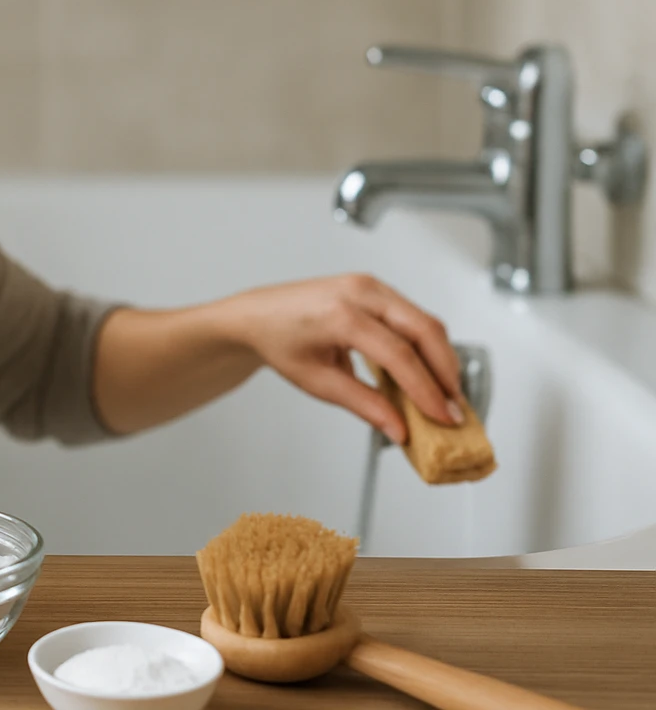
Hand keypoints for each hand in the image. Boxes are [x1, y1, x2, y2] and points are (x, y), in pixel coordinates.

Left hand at [218, 273, 463, 443]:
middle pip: (423, 330)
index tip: (444, 417)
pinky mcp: (374, 288)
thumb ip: (363, 405)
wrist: (258, 314)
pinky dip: (427, 344)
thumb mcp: (317, 381)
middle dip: (446, 371)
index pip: (398, 355)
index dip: (426, 389)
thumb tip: (399, 429)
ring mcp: (369, 285)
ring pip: (424, 321)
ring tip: (446, 394)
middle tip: (456, 407)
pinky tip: (429, 372)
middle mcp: (359, 292)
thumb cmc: (279, 341)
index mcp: (340, 314)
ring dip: (441, 358)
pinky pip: (412, 315)